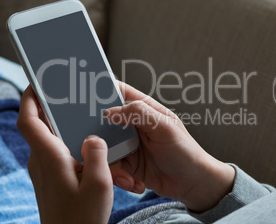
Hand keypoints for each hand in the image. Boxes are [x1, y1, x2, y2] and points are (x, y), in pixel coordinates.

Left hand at [17, 86, 112, 223]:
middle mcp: (41, 160)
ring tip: (83, 117)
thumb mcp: (99, 184)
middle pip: (40, 124)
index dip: (29, 97)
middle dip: (52, 106)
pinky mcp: (51, 177)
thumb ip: (98, 154)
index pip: (28, 119)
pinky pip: (57, 151)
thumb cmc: (82, 218)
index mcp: (49, 157)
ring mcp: (44, 169)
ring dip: (63, 126)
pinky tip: (89, 146)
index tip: (38, 81)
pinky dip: (68, 141)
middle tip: (69, 93)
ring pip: (50, 138)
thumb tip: (93, 137)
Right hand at [108, 82, 234, 212]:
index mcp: (143, 109)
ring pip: (104, 147)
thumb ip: (139, 114)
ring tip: (126, 176)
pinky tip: (134, 183)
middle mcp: (132, 125)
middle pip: (103, 121)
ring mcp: (128, 144)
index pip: (118, 92)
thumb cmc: (185, 151)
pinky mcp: (127, 164)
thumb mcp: (165, 128)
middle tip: (99, 148)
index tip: (83, 98)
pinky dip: (118, 177)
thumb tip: (110, 111)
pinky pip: (111, 167)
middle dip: (97, 135)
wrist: (192, 184)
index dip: (100, 91)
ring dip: (110, 163)